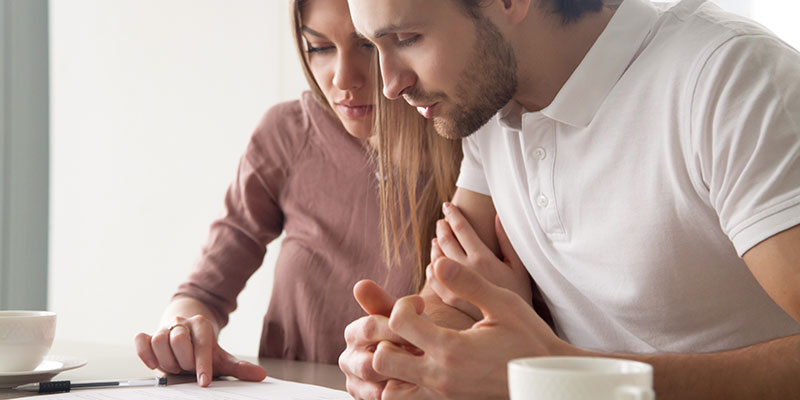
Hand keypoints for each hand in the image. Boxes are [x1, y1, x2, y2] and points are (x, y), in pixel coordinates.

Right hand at [134, 315, 265, 386]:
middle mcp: (182, 323)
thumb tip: (260, 375)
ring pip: (159, 340)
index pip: (203, 344)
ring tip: (174, 366)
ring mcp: (164, 327)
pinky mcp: (148, 334)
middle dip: (183, 360)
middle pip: (178, 339)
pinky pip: (141, 340)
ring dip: (166, 359)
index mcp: (202, 325)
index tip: (204, 382)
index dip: (203, 364)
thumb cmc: (203, 349)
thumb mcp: (221, 357)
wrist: (185, 333)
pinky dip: (145, 353)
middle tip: (187, 368)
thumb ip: (239, 368)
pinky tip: (153, 364)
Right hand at [339, 280, 419, 398]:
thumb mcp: (403, 317)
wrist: (425, 361)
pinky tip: (420, 384)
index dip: (400, 325)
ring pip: (378, 387)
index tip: (424, 318)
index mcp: (354, 333)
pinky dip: (402, 393)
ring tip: (426, 369)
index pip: (370, 327)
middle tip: (426, 353)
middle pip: (370, 362)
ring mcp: (357, 384)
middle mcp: (349, 360)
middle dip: (402, 358)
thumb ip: (384, 303)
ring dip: (404, 379)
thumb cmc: (414, 334)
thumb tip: (360, 284)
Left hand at [374, 258, 574, 399]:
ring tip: (410, 347)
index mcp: (452, 350)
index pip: (399, 322)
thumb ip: (468, 283)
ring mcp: (442, 395)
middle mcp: (441, 377)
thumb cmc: (528, 338)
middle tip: (407, 326)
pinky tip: (420, 364)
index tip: (420, 303)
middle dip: (386, 338)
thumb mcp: (503, 304)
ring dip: (391, 366)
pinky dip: (403, 383)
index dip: (403, 305)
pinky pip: (408, 399)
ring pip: (390, 389)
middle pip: (381, 360)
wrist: (548, 380)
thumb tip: (438, 263)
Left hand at [428, 203, 532, 318]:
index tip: (447, 206)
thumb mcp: (518, 267)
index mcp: (483, 258)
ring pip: (436, 258)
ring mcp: (455, 286)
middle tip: (441, 221)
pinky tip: (433, 263)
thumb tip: (497, 217)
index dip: (453, 214)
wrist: (515, 330)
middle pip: (446, 241)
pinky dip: (431, 268)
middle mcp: (466, 270)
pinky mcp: (451, 300)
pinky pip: (433, 280)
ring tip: (437, 238)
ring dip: (436, 245)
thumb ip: (506, 241)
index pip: (461, 229)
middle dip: (442, 227)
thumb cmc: (521, 296)